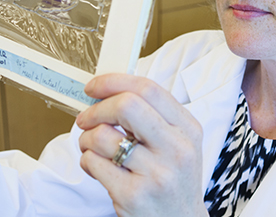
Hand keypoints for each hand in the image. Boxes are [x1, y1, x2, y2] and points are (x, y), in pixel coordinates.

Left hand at [77, 74, 206, 216]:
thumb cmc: (175, 182)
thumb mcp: (179, 144)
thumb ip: (154, 117)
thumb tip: (112, 92)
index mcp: (188, 129)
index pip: (149, 89)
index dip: (115, 82)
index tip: (95, 87)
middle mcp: (176, 149)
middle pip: (127, 106)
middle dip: (97, 109)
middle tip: (87, 118)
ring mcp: (155, 173)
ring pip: (103, 136)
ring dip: (87, 139)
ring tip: (94, 148)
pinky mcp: (133, 194)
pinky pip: (94, 163)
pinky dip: (88, 161)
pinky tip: (99, 167)